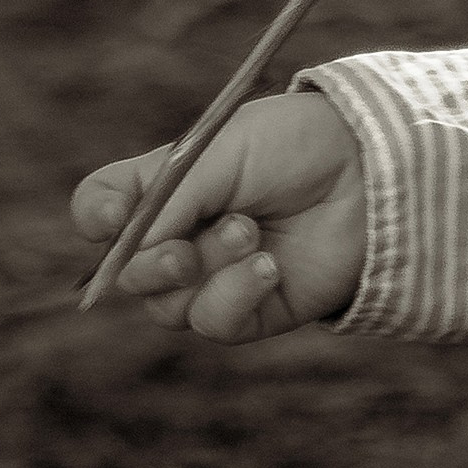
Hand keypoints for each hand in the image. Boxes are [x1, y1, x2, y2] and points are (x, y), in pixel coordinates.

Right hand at [70, 90, 367, 341]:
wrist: (371, 169)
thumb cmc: (295, 144)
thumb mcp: (220, 151)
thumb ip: (166, 198)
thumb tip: (128, 254)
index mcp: (168, 186)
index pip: (104, 209)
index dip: (96, 217)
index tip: (108, 220)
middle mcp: (184, 234)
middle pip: (128, 274)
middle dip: (151, 264)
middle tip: (184, 248)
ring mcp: (216, 276)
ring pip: (169, 305)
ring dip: (207, 269)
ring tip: (252, 232)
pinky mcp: (253, 311)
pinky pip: (215, 323)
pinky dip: (235, 296)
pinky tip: (269, 267)